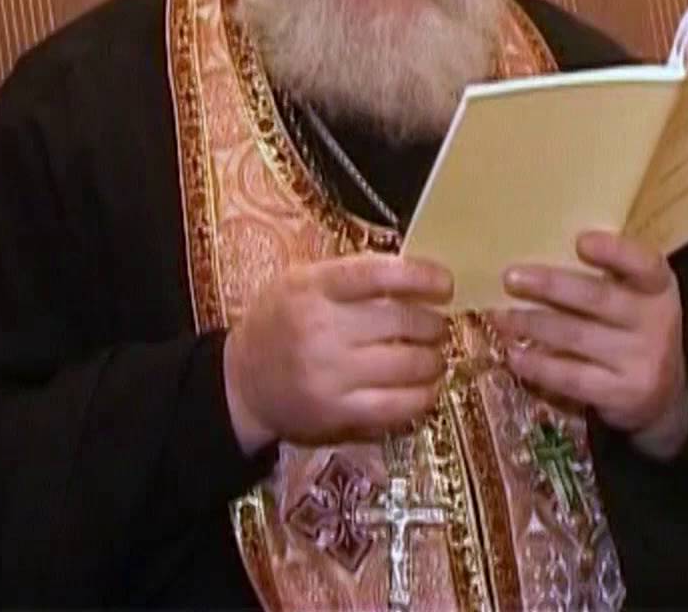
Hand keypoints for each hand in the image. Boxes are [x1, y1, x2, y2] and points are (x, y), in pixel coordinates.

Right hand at [224, 254, 452, 452]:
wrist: (241, 382)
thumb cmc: (280, 322)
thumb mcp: (302, 282)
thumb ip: (353, 275)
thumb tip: (418, 275)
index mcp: (314, 287)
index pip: (380, 274)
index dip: (422, 277)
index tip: (445, 284)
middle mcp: (322, 328)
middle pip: (402, 321)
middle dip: (434, 324)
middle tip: (439, 326)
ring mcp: (329, 373)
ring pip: (408, 365)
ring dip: (434, 360)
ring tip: (434, 356)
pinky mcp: (336, 412)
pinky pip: (396, 406)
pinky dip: (422, 396)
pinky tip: (427, 389)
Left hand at [493, 232, 687, 460]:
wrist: (663, 396)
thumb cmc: (633, 330)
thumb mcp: (635, 298)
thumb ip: (604, 276)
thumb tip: (535, 257)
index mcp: (658, 287)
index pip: (644, 264)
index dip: (614, 252)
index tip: (580, 241)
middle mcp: (657, 322)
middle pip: (598, 299)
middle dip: (550, 286)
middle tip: (510, 278)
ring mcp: (642, 361)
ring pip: (577, 336)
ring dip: (532, 324)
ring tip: (500, 316)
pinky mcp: (621, 393)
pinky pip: (571, 377)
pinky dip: (538, 365)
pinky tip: (513, 354)